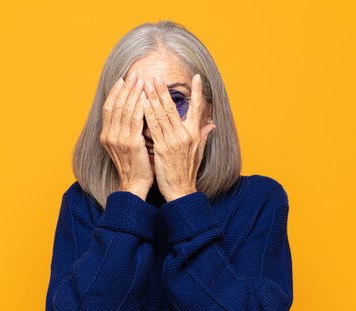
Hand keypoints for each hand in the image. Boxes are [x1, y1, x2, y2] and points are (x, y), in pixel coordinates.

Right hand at [100, 71, 152, 199]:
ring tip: (140, 80)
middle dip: (125, 88)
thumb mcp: (127, 146)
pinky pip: (135, 120)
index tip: (122, 79)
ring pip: (125, 109)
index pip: (109, 108)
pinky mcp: (131, 143)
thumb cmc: (134, 166)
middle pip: (116, 105)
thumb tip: (135, 113)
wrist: (135, 185)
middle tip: (134, 74)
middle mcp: (109, 135)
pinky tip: (145, 96)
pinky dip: (139, 106)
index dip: (115, 92)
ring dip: (133, 93)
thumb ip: (128, 129)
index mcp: (106, 135)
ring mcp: (119, 139)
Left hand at [142, 73, 216, 201]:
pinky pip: (154, 127)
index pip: (198, 108)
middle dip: (164, 91)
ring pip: (162, 115)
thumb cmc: (188, 171)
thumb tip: (212, 123)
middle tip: (156, 77)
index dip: (197, 92)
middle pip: (174, 108)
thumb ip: (203, 135)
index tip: (196, 77)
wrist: (181, 189)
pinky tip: (143, 104)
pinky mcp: (162, 148)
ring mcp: (174, 141)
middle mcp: (185, 134)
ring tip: (146, 85)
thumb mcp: (199, 151)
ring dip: (153, 98)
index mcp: (195, 133)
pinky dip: (148, 114)